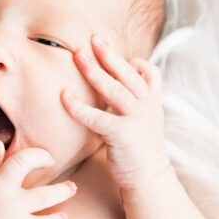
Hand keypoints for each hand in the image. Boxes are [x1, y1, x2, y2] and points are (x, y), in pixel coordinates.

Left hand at [62, 35, 170, 190]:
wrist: (149, 180)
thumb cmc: (140, 150)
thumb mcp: (145, 121)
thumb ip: (135, 103)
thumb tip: (118, 86)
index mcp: (153, 103)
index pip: (150, 73)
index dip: (136, 62)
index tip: (119, 52)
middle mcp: (148, 107)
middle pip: (128, 74)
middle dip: (109, 55)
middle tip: (93, 38)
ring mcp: (136, 119)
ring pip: (114, 89)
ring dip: (95, 71)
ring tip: (78, 55)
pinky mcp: (122, 134)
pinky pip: (97, 117)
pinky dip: (79, 106)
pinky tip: (64, 96)